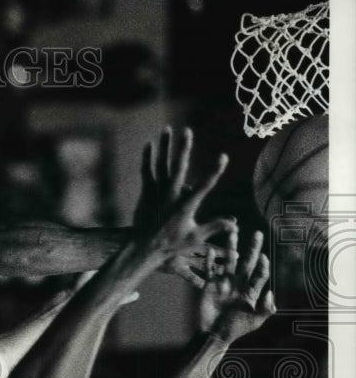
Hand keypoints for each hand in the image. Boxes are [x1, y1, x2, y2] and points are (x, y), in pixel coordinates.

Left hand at [133, 127, 236, 286]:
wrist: (144, 248)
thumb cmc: (171, 244)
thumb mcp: (196, 238)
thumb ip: (215, 226)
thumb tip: (235, 222)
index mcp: (185, 206)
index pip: (204, 186)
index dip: (214, 171)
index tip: (223, 156)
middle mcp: (170, 196)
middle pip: (178, 168)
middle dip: (183, 148)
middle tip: (187, 130)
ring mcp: (156, 192)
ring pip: (160, 165)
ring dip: (164, 147)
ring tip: (167, 129)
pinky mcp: (146, 193)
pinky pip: (146, 171)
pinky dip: (147, 158)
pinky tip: (149, 144)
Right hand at [200, 230, 275, 342]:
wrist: (212, 334)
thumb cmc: (234, 330)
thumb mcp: (253, 322)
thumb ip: (264, 309)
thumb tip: (271, 293)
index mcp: (251, 292)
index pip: (259, 275)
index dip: (262, 266)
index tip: (263, 257)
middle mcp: (238, 284)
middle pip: (247, 262)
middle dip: (252, 248)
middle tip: (257, 233)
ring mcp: (223, 283)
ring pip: (229, 261)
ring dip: (231, 247)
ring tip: (233, 232)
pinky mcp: (209, 285)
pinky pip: (210, 270)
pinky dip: (210, 260)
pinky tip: (211, 250)